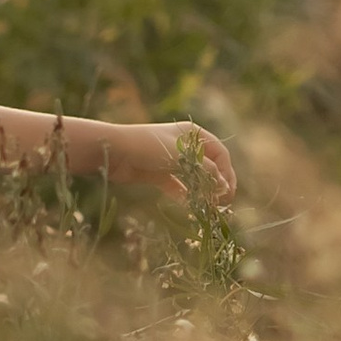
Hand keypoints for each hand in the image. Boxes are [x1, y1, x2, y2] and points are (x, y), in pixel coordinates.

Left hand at [114, 119, 237, 204]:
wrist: (112, 150)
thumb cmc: (147, 146)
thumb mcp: (179, 156)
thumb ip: (204, 170)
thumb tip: (224, 186)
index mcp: (192, 134)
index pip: (220, 153)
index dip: (226, 172)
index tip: (227, 191)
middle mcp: (184, 145)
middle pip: (210, 166)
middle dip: (217, 184)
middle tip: (222, 202)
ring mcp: (172, 160)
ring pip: (195, 177)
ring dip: (202, 191)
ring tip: (208, 207)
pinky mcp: (159, 173)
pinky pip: (178, 186)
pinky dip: (185, 196)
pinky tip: (189, 206)